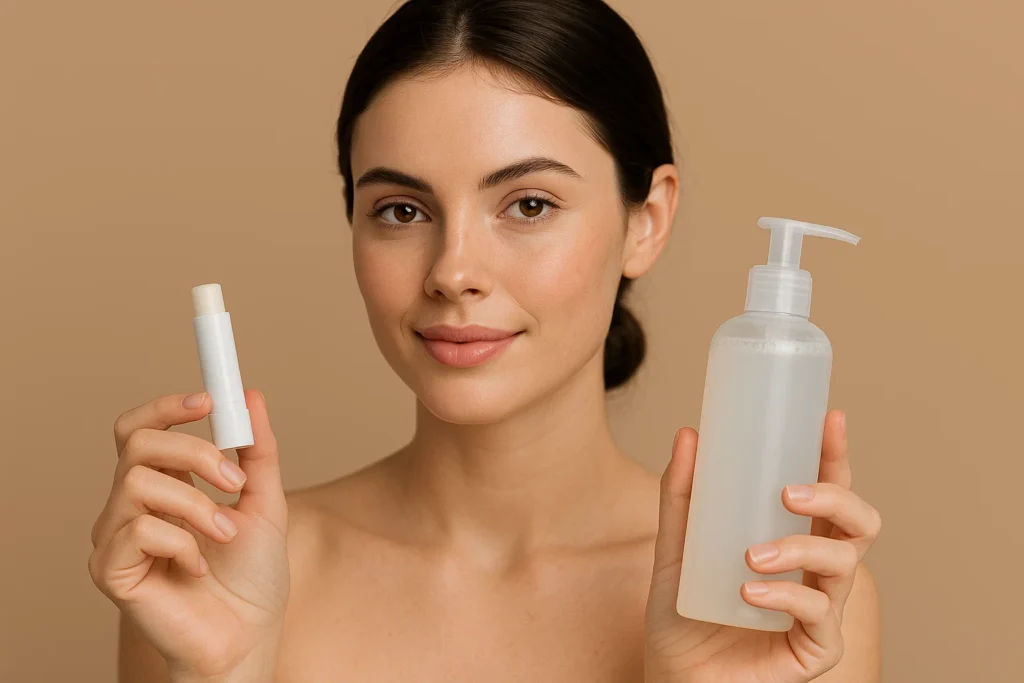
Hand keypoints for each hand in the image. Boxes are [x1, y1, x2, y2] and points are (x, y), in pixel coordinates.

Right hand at [88, 389, 289, 681]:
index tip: (208, 400)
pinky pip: (138, 530)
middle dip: (194, 452)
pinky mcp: (110, 570)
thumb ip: (257, 451)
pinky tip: (197, 566)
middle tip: (234, 481)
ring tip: (224, 534)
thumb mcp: (266, 501)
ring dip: (196, 504)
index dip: (166, 406)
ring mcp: (116, 536)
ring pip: (138, 482)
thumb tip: (251, 397)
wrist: (249, 635)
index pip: (141, 429)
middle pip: (137, 443)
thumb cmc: (253, 576)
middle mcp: (131, 506)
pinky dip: (181, 542)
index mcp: (163, 484)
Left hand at [644, 409, 880, 681]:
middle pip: (858, 523)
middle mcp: (815, 571)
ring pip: (843, 563)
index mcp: (792, 539)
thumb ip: (682, 495)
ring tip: (752, 554)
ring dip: (800, 549)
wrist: (673, 677)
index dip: (835, 455)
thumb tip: (688, 435)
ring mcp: (820, 610)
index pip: (827, 491)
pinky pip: (818, 613)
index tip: (829, 419)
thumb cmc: (682, 615)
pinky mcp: (815, 648)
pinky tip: (750, 591)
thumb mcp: (676, 547)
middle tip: (788, 492)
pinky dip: (786, 595)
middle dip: (835, 496)